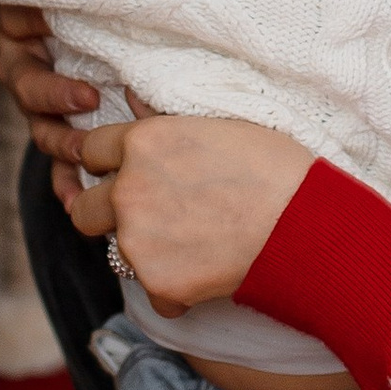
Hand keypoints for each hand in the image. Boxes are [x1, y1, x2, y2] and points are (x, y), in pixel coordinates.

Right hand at [0, 0, 100, 188]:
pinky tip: (77, 200)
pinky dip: (66, 182)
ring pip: (40, 126)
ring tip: (86, 153)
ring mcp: (40, 102)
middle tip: (87, 98)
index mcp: (23, 19)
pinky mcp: (61, 131)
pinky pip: (57, 163)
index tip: (52, 21)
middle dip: (54, 94)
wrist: (133, 28)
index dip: (29, 20)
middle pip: (24, 80)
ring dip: (62, 142)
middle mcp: (24, 60)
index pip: (13, 16)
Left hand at [62, 113, 310, 315]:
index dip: (109, 164)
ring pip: (116, 252)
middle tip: (148, 216)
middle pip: (84, 209)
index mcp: (143, 143)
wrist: (307, 225)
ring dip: (142, 251)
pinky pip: (151, 292)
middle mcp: (129, 191)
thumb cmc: (276, 167)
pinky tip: (209, 272)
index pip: (89, 151)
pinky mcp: (158, 284)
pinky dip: (173, 289)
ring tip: (193, 245)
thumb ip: (162, 118)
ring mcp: (139, 241)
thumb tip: (128, 96)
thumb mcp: (219, 124)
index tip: (127, 173)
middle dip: (106, 213)